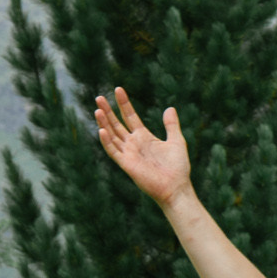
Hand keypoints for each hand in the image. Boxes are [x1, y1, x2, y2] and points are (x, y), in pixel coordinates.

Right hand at [94, 87, 191, 209]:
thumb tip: (170, 108)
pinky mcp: (127, 164)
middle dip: (108, 111)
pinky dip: (107, 142)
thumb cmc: (178, 168)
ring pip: (112, 136)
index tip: (118, 89)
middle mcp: (134, 144)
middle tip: (99, 97)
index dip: (124, 104)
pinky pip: (113, 152)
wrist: (177, 188)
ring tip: (98, 109)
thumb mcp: (176, 141)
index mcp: (144, 137)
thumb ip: (171, 125)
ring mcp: (129, 154)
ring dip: (104, 123)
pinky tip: (102, 130)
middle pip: (117, 124)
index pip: (130, 117)